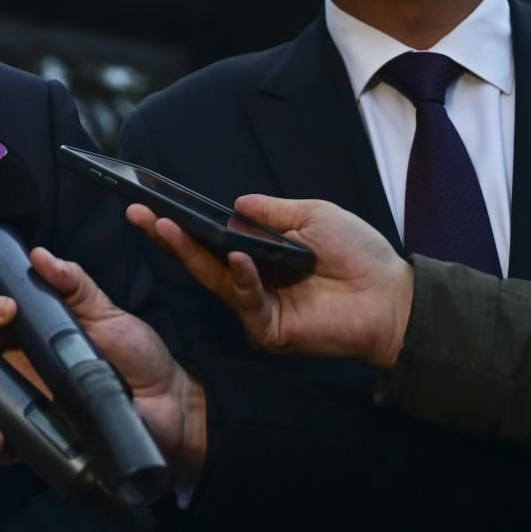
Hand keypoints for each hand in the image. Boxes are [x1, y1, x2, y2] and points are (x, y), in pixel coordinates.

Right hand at [0, 249, 207, 480]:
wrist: (173, 406)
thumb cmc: (138, 357)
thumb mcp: (105, 312)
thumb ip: (73, 283)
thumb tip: (39, 254)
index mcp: (22, 341)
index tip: (4, 310)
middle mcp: (13, 376)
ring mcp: (24, 412)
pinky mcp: (42, 446)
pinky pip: (4, 449)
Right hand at [132, 196, 413, 369]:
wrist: (392, 296)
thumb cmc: (360, 255)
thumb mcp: (314, 216)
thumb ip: (272, 211)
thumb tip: (236, 202)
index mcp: (259, 254)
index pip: (211, 238)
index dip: (183, 222)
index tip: (154, 203)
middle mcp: (252, 281)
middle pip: (199, 259)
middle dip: (167, 236)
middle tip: (138, 213)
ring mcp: (258, 307)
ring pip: (213, 279)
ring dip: (188, 252)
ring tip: (168, 227)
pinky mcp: (269, 329)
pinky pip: (246, 302)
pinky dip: (241, 278)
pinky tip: (238, 258)